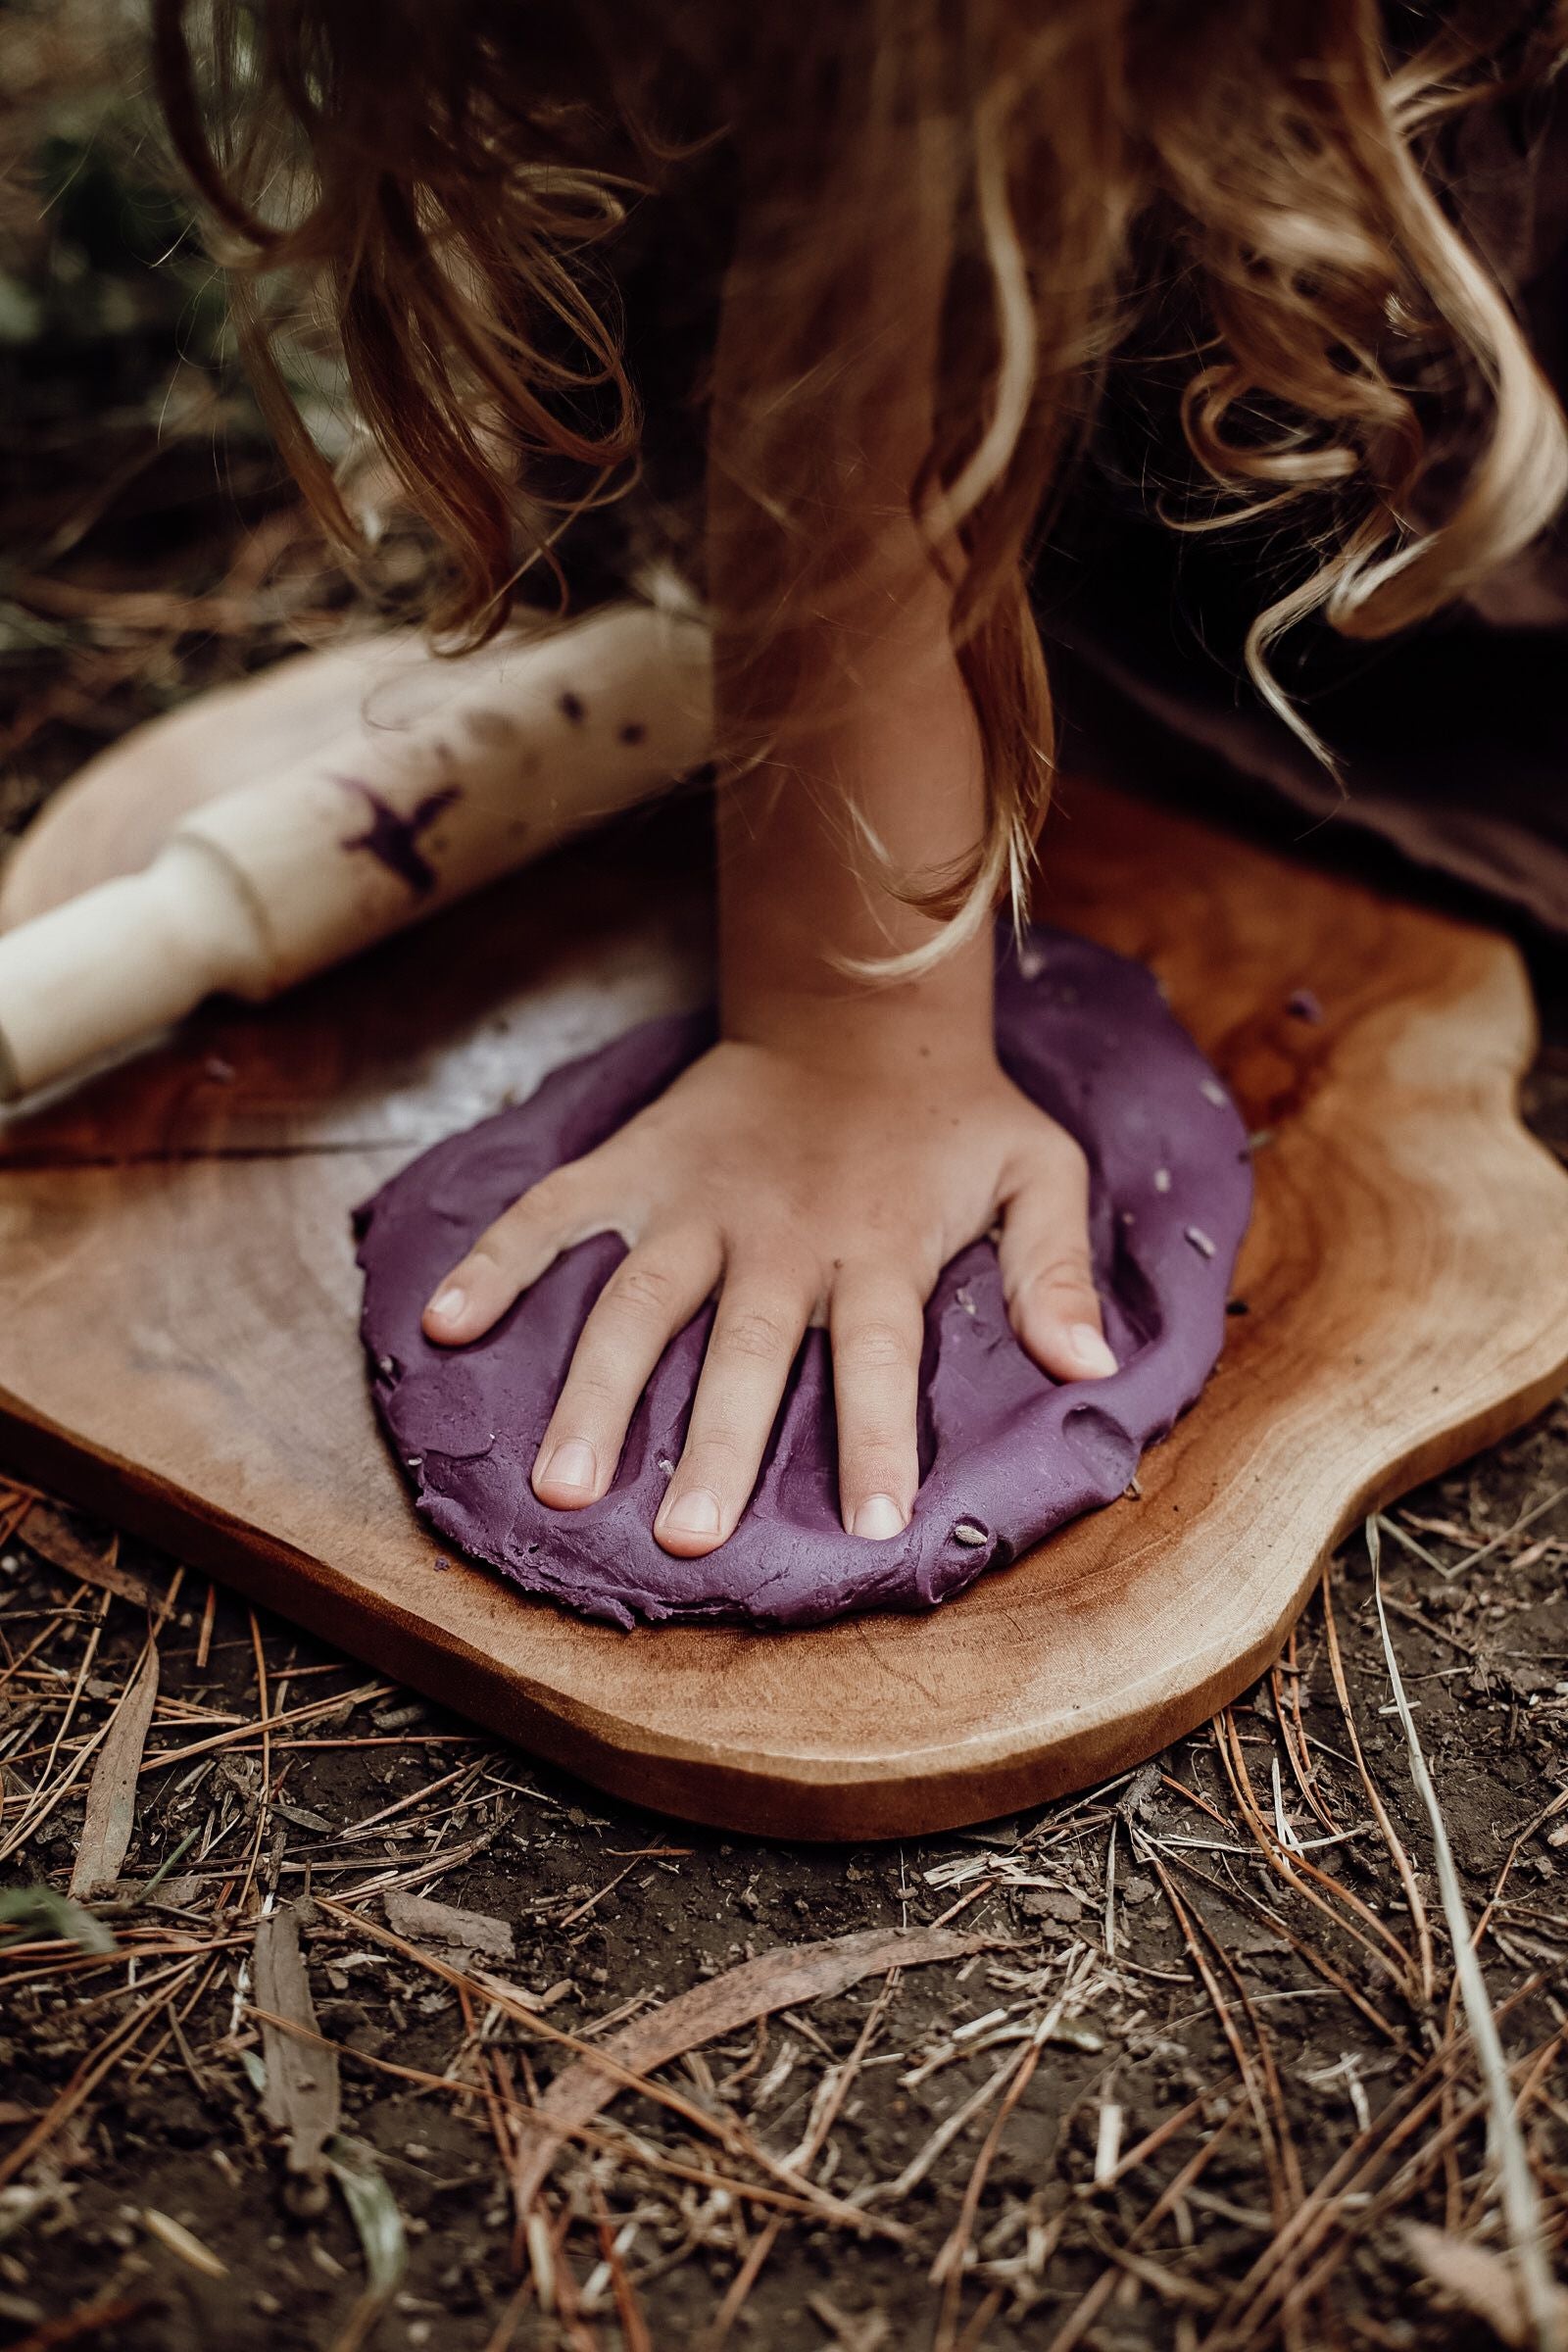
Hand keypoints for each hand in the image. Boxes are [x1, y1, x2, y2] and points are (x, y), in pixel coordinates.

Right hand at [421, 1036, 1114, 1554]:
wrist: (859, 1007)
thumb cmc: (953, 1116)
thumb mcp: (1038, 1172)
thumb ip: (1056, 1268)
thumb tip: (1095, 1368)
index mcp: (878, 1251)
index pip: (880, 1355)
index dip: (876, 1437)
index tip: (867, 1527)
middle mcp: (779, 1239)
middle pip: (745, 1351)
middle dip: (716, 1445)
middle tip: (683, 1538)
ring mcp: (696, 1204)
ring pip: (637, 1302)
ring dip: (596, 1390)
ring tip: (560, 1481)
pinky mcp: (636, 1167)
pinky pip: (554, 1213)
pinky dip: (499, 1260)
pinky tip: (445, 1322)